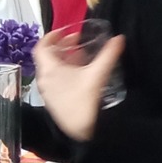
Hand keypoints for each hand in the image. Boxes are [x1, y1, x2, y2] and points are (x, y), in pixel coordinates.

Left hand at [34, 27, 125, 142]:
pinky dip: (63, 73)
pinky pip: (54, 81)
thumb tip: (119, 38)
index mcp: (50, 69)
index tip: (63, 32)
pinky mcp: (53, 101)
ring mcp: (47, 91)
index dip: (51, 36)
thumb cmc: (85, 99)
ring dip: (62, 60)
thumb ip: (109, 54)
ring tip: (80, 58)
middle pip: (46, 58)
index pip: (41, 46)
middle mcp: (44, 79)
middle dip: (61, 47)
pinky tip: (79, 76)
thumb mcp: (98, 73)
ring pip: (50, 70)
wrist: (82, 131)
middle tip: (76, 43)